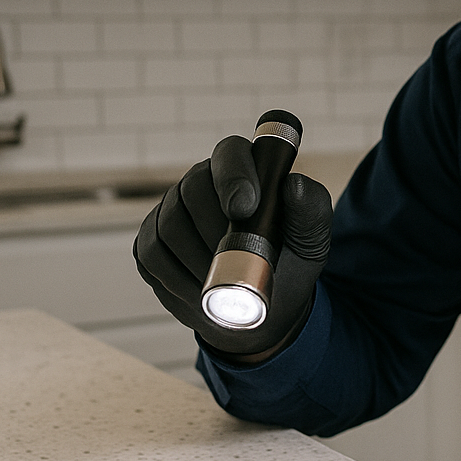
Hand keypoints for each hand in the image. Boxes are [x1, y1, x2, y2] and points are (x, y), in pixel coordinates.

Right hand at [134, 134, 331, 358]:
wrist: (262, 307)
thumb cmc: (290, 262)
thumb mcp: (311, 240)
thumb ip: (310, 209)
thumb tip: (292, 183)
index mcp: (244, 169)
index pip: (229, 153)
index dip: (233, 176)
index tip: (245, 207)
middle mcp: (201, 183)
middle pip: (192, 189)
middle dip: (216, 229)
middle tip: (240, 261)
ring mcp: (170, 211)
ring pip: (170, 225)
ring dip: (198, 259)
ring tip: (225, 283)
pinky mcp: (150, 242)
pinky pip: (152, 254)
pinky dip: (177, 277)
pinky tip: (200, 291)